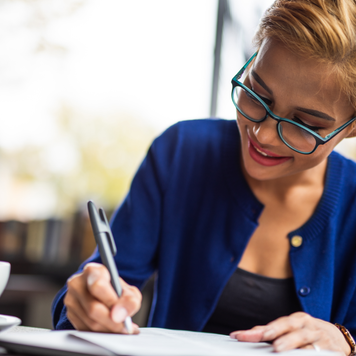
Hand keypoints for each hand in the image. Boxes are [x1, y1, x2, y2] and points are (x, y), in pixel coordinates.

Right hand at [64, 262, 141, 332]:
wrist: (101, 292)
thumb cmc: (115, 289)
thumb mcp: (128, 289)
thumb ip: (130, 299)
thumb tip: (121, 315)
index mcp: (93, 271)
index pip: (98, 286)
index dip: (110, 301)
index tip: (122, 313)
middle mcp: (77, 283)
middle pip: (93, 308)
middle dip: (112, 321)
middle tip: (125, 327)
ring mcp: (71, 299)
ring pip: (89, 322)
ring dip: (108, 329)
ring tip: (121, 329)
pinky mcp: (70, 314)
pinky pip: (85, 329)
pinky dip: (101, 333)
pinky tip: (111, 330)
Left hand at [230, 312, 350, 354]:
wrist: (338, 338)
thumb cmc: (308, 333)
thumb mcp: (291, 330)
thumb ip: (271, 332)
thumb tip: (247, 334)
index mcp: (295, 320)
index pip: (274, 323)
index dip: (257, 331)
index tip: (239, 336)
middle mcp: (306, 326)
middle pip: (288, 326)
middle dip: (274, 331)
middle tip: (261, 336)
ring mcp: (318, 337)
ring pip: (304, 339)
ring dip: (290, 342)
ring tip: (278, 348)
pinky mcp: (330, 350)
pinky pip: (318, 352)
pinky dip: (310, 353)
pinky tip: (301, 355)